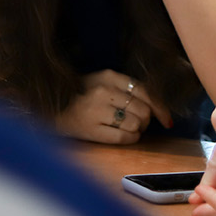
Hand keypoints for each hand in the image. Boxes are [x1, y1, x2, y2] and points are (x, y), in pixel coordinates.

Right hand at [53, 70, 171, 143]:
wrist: (50, 107)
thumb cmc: (79, 95)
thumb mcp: (101, 81)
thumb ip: (126, 88)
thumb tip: (155, 106)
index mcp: (108, 76)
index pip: (144, 90)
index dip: (160, 106)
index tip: (166, 118)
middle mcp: (104, 91)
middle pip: (143, 109)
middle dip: (147, 120)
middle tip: (141, 123)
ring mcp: (97, 110)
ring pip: (136, 123)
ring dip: (139, 130)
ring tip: (130, 128)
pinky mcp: (91, 130)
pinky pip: (123, 137)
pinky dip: (131, 138)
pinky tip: (128, 136)